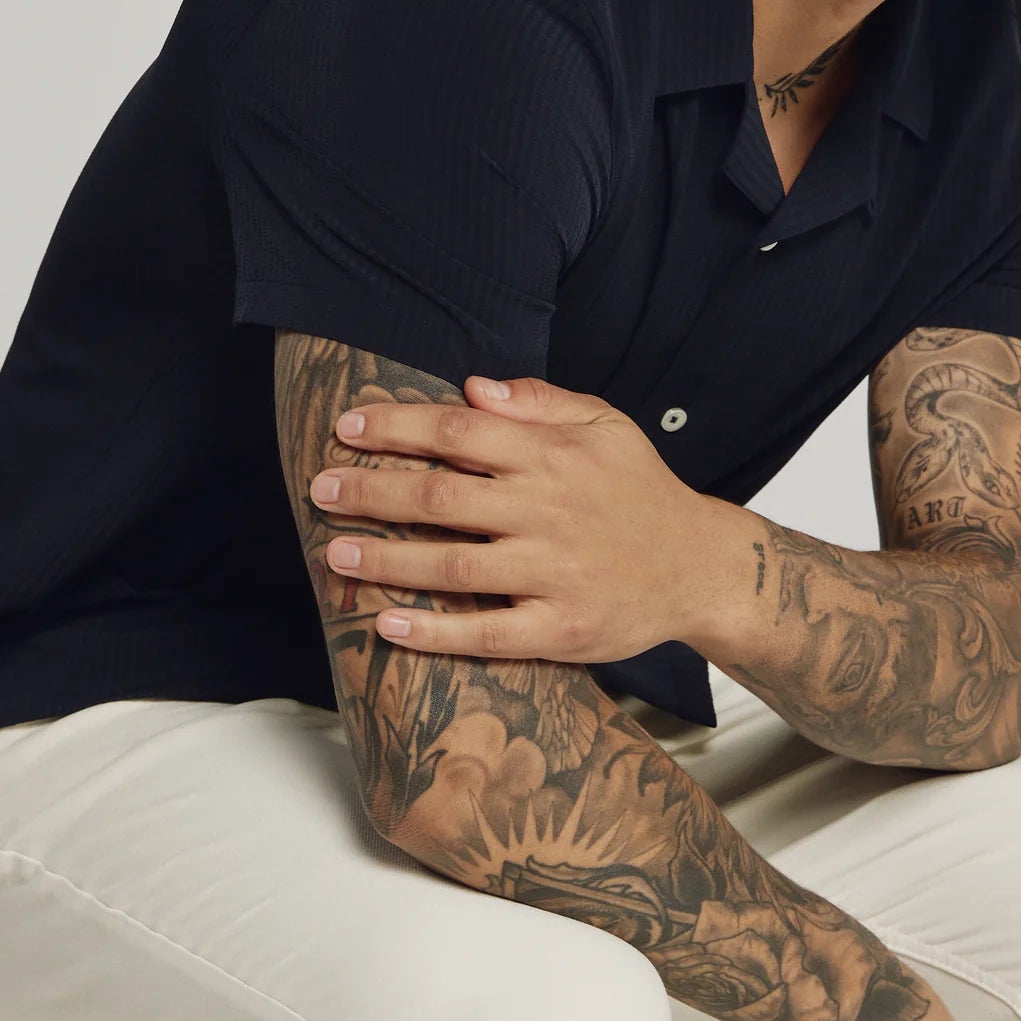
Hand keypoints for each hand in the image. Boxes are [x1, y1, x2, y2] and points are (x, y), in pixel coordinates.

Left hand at [308, 373, 719, 663]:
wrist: (699, 567)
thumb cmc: (640, 491)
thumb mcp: (606, 425)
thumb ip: (540, 402)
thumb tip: (471, 387)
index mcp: (554, 454)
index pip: (459, 431)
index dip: (396, 427)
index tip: (348, 428)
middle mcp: (549, 510)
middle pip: (440, 496)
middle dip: (371, 490)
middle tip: (320, 488)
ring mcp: (553, 573)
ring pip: (450, 565)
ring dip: (385, 559)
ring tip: (334, 552)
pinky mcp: (559, 629)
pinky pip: (485, 633)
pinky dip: (433, 631)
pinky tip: (388, 625)